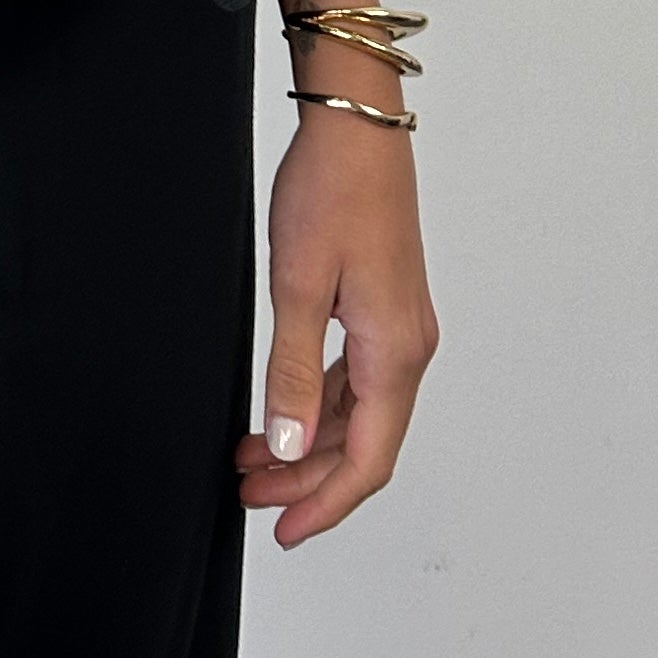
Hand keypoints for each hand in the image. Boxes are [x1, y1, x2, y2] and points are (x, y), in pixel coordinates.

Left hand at [235, 102, 437, 546]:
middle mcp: (408, 348)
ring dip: (307, 442)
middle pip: (363, 443)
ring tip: (250, 459)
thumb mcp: (299, 286)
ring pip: (358, 413)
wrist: (356, 128)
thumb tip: (286, 444)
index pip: (367, 459)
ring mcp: (399, 328)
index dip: (325, 503)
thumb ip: (293, 371)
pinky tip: (281, 408)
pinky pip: (356, 379)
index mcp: (395, 353)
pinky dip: (318, 403)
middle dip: (305, 478)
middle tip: (249, 496)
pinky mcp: (384, 307)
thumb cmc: (333, 192)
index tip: (284, 530)